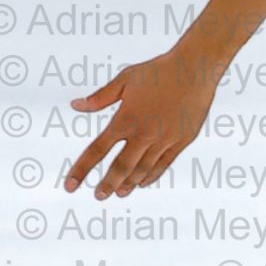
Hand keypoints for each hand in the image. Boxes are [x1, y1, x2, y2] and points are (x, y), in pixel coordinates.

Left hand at [64, 44, 221, 198]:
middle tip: (98, 196)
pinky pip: (163, 164)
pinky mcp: (181, 141)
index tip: (69, 185)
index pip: (96, 150)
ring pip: (142, 169)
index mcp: (125, 119)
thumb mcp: (125, 79)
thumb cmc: (158, 71)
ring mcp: (164, 139)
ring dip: (129, 183)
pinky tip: (143, 182)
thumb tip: (75, 106)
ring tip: (120, 193)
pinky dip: (151, 175)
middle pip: (120, 167)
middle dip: (107, 184)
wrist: (195, 69)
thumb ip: (100, 97)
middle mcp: (143, 133)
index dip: (81, 169)